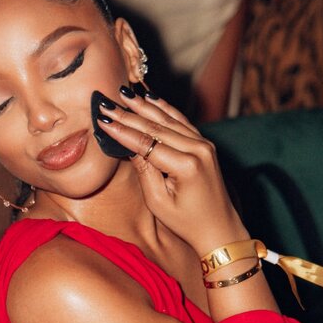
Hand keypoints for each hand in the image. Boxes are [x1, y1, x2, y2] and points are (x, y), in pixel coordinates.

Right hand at [96, 89, 246, 251]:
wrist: (219, 229)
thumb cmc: (187, 222)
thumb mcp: (159, 202)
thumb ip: (144, 170)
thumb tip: (128, 145)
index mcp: (186, 166)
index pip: (147, 143)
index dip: (122, 131)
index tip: (102, 119)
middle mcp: (198, 150)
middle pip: (156, 128)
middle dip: (129, 114)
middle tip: (106, 101)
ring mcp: (204, 145)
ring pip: (168, 120)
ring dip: (144, 106)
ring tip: (123, 93)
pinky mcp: (205, 144)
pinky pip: (182, 121)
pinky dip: (165, 109)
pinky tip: (150, 98)